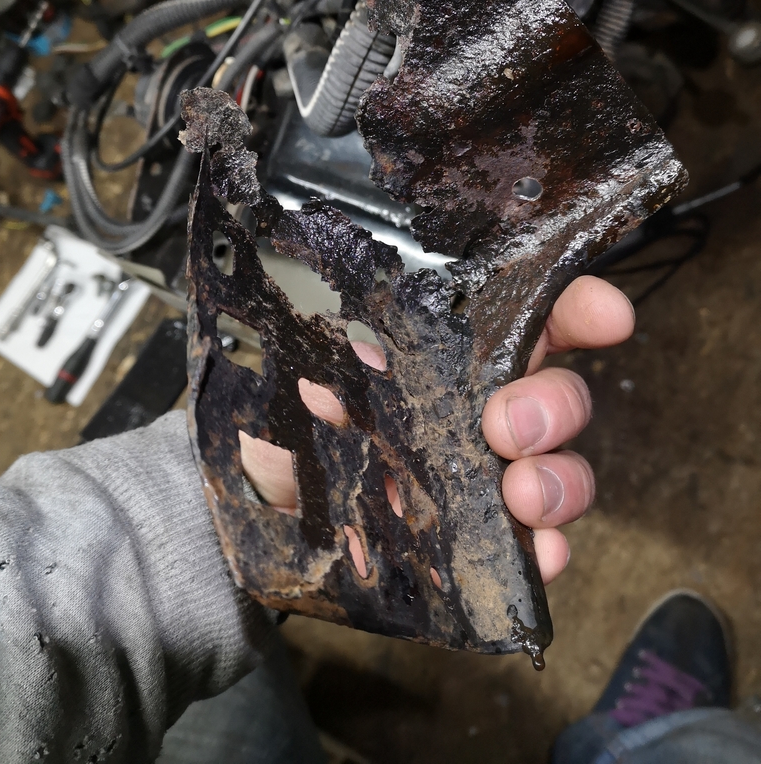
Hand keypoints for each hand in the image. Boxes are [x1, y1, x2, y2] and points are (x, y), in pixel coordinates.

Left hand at [239, 275, 633, 584]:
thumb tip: (365, 326)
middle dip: (556, 408)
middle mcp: (482, 403)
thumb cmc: (286, 408)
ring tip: (521, 496)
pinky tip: (536, 554)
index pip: (536, 313)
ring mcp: (484, 472)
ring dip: (559, 482)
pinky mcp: (477, 537)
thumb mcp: (306, 355)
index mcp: (454, 345)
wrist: (258, 493)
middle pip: (561, 397)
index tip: (606, 318)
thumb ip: (344, 334)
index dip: (582, 309)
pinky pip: (535, 545)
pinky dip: (547, 552)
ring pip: (563, 471)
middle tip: (507, 429)